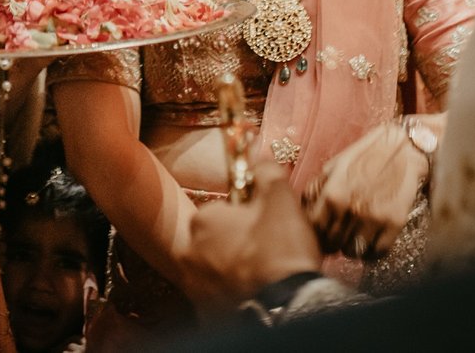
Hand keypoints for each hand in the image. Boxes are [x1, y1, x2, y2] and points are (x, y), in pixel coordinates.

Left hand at [177, 156, 319, 316]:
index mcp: (202, 220)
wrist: (286, 309)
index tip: (266, 227)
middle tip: (266, 253)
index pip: (222, 210)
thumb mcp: (280, 199)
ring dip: (233, 271)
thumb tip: (260, 161)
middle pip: (216, 241)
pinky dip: (233, 296)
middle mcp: (188, 253)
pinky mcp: (204, 314)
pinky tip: (255, 296)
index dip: (247, 217)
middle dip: (237, 244)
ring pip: (216, 270)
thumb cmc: (280, 251)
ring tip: (263, 277)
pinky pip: (218, 298)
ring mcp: (193, 286)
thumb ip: (267, 172)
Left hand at [302, 117, 433, 259]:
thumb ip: (316, 190)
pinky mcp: (394, 223)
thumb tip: (304, 211)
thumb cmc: (364, 156)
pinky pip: (378, 252)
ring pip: (354, 252)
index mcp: (332, 193)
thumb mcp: (332, 167)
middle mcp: (351, 208)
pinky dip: (372, 252)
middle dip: (333, 242)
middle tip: (338, 237)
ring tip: (354, 238)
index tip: (321, 235)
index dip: (316, 234)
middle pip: (333, 243)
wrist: (401, 148)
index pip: (315, 229)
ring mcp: (374, 217)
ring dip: (352, 248)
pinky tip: (370, 241)